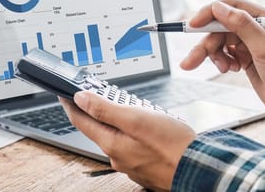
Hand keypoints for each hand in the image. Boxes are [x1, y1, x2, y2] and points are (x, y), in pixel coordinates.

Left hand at [59, 92, 195, 190]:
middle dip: (96, 113)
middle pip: (99, 131)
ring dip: (118, 125)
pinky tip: (147, 131)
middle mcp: (118, 158)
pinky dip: (134, 136)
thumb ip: (105, 109)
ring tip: (128, 110)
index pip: (82, 122)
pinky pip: (133, 148)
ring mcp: (132, 165)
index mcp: (112, 144)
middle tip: (97, 96)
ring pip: (118, 139)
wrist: (200, 169)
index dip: (71, 105)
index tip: (64, 95)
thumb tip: (81, 99)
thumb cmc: (173, 145)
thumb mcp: (136, 118)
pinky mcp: (146, 168)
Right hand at [180, 0, 264, 131]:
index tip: (193, 25)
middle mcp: (256, 28)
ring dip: (214, 55)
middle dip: (205, 44)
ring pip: (219, 42)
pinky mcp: (245, 58)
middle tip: (191, 61)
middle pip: (220, 27)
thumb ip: (243, 26)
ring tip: (223, 69)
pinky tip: (231, 70)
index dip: (209, 13)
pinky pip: (224, 54)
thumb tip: (219, 8)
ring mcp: (250, 43)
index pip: (231, 6)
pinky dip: (222, 62)